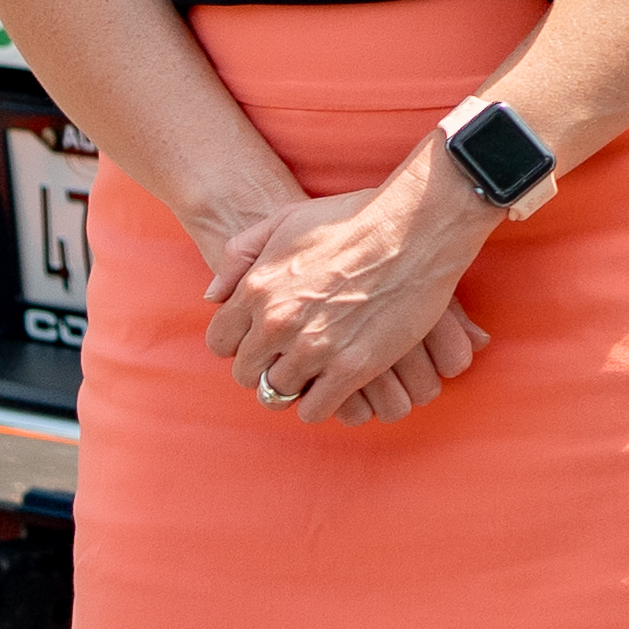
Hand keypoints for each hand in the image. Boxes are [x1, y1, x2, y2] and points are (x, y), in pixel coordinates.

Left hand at [205, 154, 494, 422]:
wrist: (414, 227)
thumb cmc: (352, 218)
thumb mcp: (284, 220)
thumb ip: (241, 255)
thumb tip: (214, 295)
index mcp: (257, 288)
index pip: (220, 341)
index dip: (239, 344)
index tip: (260, 342)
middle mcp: (277, 322)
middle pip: (246, 374)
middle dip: (263, 369)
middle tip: (289, 360)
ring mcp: (314, 348)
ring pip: (278, 394)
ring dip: (294, 387)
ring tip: (315, 373)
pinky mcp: (352, 367)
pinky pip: (316, 410)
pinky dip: (322, 404)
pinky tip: (336, 386)